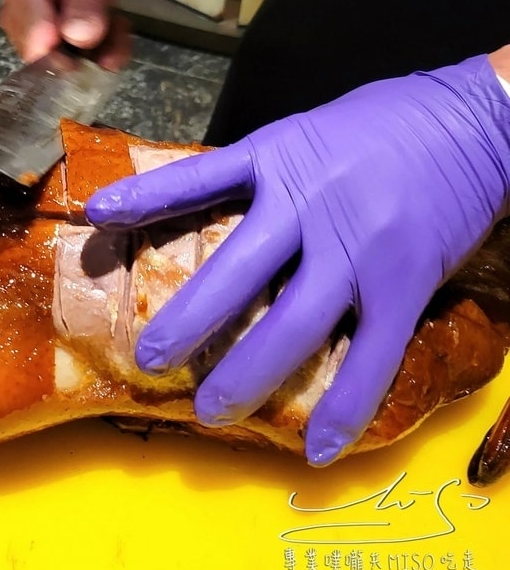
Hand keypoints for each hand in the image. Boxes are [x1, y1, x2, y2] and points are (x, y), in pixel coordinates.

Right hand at [0, 0, 130, 70]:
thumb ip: (86, 1)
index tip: (89, 45)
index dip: (62, 53)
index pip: (32, 37)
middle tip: (113, 26)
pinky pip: (76, 66)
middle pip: (47, 59)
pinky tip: (112, 32)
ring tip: (115, 24)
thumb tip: (79, 38)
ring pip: (66, 65)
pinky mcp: (47, 51)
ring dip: (100, 52)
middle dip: (87, 52)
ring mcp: (29, 38)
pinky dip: (102, 54)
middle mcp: (17, 19)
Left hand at [85, 53, 509, 464]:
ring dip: (249, 376)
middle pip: (236, 273)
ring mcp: (358, 250)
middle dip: (188, 322)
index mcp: (278, 159)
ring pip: (295, 325)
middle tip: (150, 360)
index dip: (146, 199)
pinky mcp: (406, 285)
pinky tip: (318, 447)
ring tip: (212, 412)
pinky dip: (345, 406)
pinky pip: (372, 356)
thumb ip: (254, 172)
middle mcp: (310, 206)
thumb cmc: (381, 124)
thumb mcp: (303, 132)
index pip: (198, 179)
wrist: (476, 121)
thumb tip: (198, 202)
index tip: (98, 217)